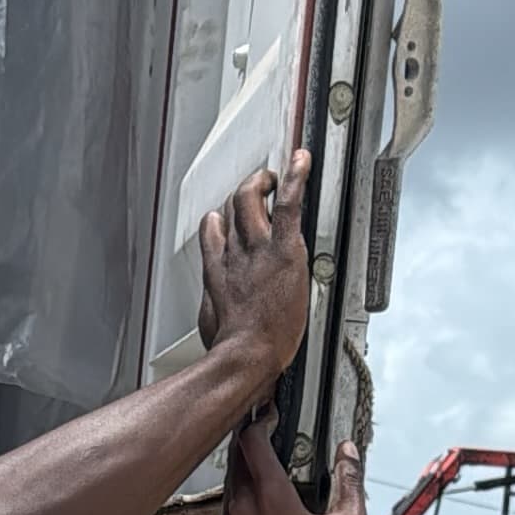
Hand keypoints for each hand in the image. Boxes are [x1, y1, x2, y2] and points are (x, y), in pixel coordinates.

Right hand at [198, 153, 311, 391]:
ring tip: (275, 177)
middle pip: (232, 207)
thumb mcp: (213, 324)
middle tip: (259, 187)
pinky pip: (287, 203)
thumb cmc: (232, 348)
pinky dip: (295, 176)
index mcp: (218, 271)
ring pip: (250, 197)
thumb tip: (217, 313)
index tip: (228, 214)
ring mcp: (257, 248)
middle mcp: (234, 253)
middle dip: (243, 192)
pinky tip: (302, 160)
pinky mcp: (282, 249)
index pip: (214, 229)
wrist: (246, 354)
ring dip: (262, 180)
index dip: (222, 218)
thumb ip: (216, 306)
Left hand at [222, 413, 366, 514]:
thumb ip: (351, 483)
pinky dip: (243, 486)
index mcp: (270, 498)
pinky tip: (261, 490)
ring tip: (266, 455)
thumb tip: (349, 453)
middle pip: (236, 454)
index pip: (252, 442)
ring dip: (245, 461)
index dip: (260, 421)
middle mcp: (244, 507)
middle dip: (250, 436)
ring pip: (230, 476)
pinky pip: (230, 499)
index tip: (271, 413)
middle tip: (267, 426)